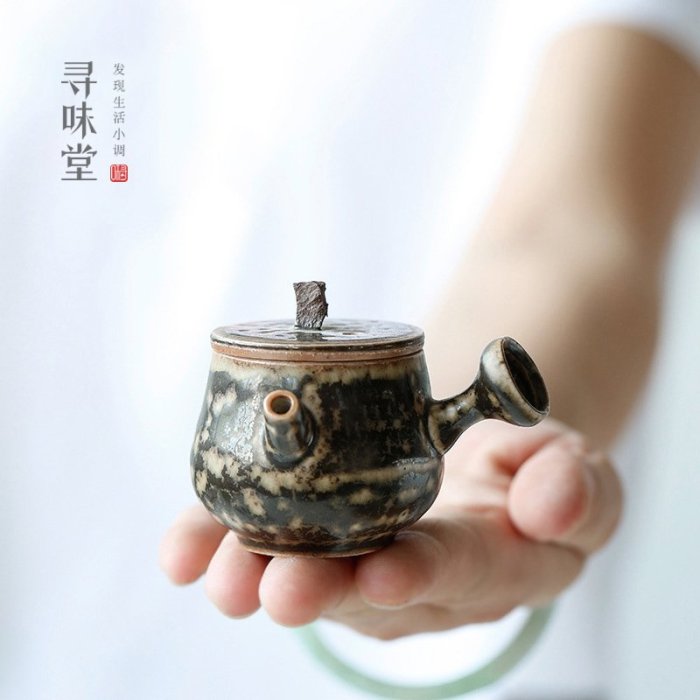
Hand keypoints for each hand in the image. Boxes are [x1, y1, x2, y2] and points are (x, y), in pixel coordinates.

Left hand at [160, 419, 620, 639]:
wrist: (483, 457)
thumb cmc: (530, 468)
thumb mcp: (574, 466)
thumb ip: (574, 486)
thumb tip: (548, 506)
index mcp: (489, 560)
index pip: (456, 570)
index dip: (422, 573)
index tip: (386, 571)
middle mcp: (417, 573)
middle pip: (366, 586)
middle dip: (321, 589)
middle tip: (278, 589)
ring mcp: (362, 556)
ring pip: (309, 569)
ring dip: (259, 572)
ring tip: (221, 576)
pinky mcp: (320, 529)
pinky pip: (267, 537)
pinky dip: (221, 541)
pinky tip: (183, 552)